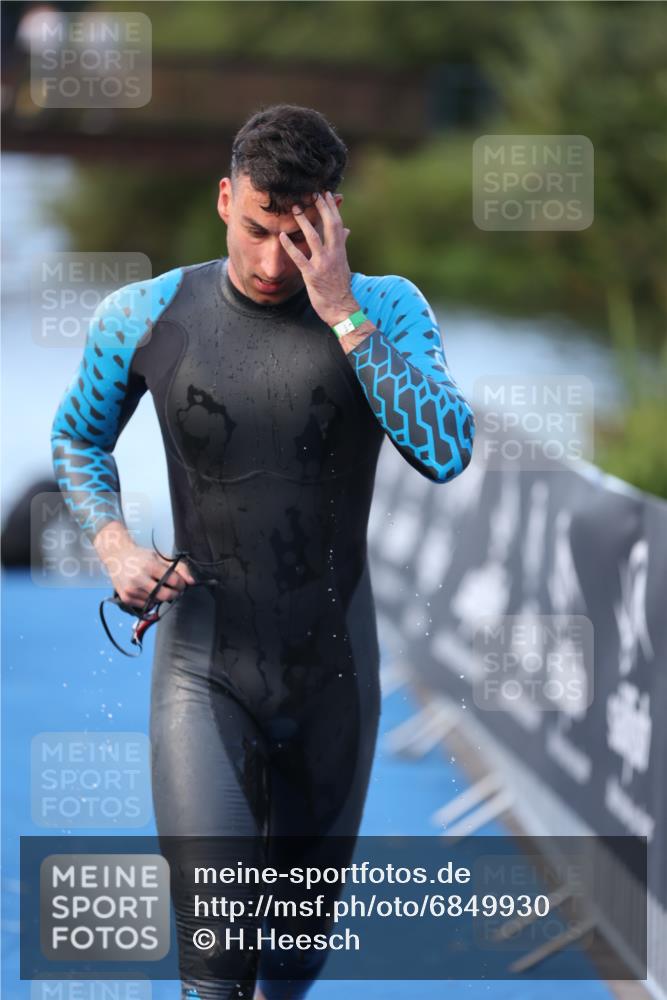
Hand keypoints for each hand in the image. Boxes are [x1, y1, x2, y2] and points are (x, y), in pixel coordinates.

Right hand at [93, 521, 194, 607]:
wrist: (117, 556)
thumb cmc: (140, 557)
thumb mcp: (159, 558)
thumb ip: (179, 568)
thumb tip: (192, 581)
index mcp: (150, 565)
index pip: (174, 581)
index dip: (181, 584)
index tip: (181, 583)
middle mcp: (139, 578)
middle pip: (166, 595)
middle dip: (174, 593)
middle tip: (174, 589)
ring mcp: (131, 589)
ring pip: (156, 602)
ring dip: (161, 597)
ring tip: (157, 587)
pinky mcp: (126, 597)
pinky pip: (146, 606)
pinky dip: (150, 601)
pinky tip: (147, 591)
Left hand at [278, 191, 359, 327]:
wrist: (341, 308)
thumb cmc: (340, 287)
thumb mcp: (343, 263)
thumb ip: (342, 245)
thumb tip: (347, 230)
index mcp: (340, 250)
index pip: (337, 223)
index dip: (332, 208)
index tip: (326, 194)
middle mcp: (333, 254)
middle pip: (328, 226)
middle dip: (320, 208)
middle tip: (311, 193)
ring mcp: (322, 264)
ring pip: (313, 238)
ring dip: (303, 222)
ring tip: (294, 209)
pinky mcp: (312, 275)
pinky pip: (299, 258)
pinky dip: (290, 246)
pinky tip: (281, 236)